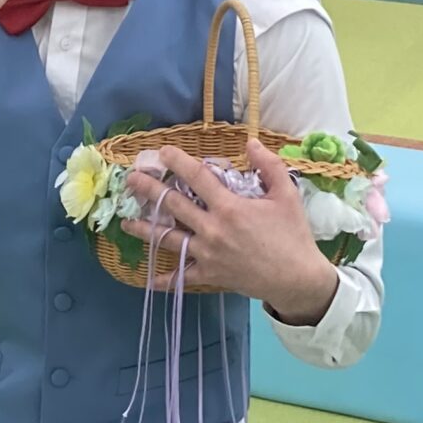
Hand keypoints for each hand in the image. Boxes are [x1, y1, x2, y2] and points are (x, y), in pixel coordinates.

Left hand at [124, 140, 337, 320]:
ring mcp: (207, 254)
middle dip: (149, 190)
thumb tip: (251, 143)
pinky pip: (181, 278)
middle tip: (131, 179)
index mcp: (229, 207)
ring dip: (144, 229)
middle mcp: (212, 229)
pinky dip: (163, 280)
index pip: (197, 178)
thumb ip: (269, 166)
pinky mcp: (209, 275)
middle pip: (173, 205)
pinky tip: (147, 278)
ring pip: (168, 239)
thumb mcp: (287, 195)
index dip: (178, 162)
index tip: (163, 152)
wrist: (297, 279)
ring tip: (125, 222)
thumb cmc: (293, 235)